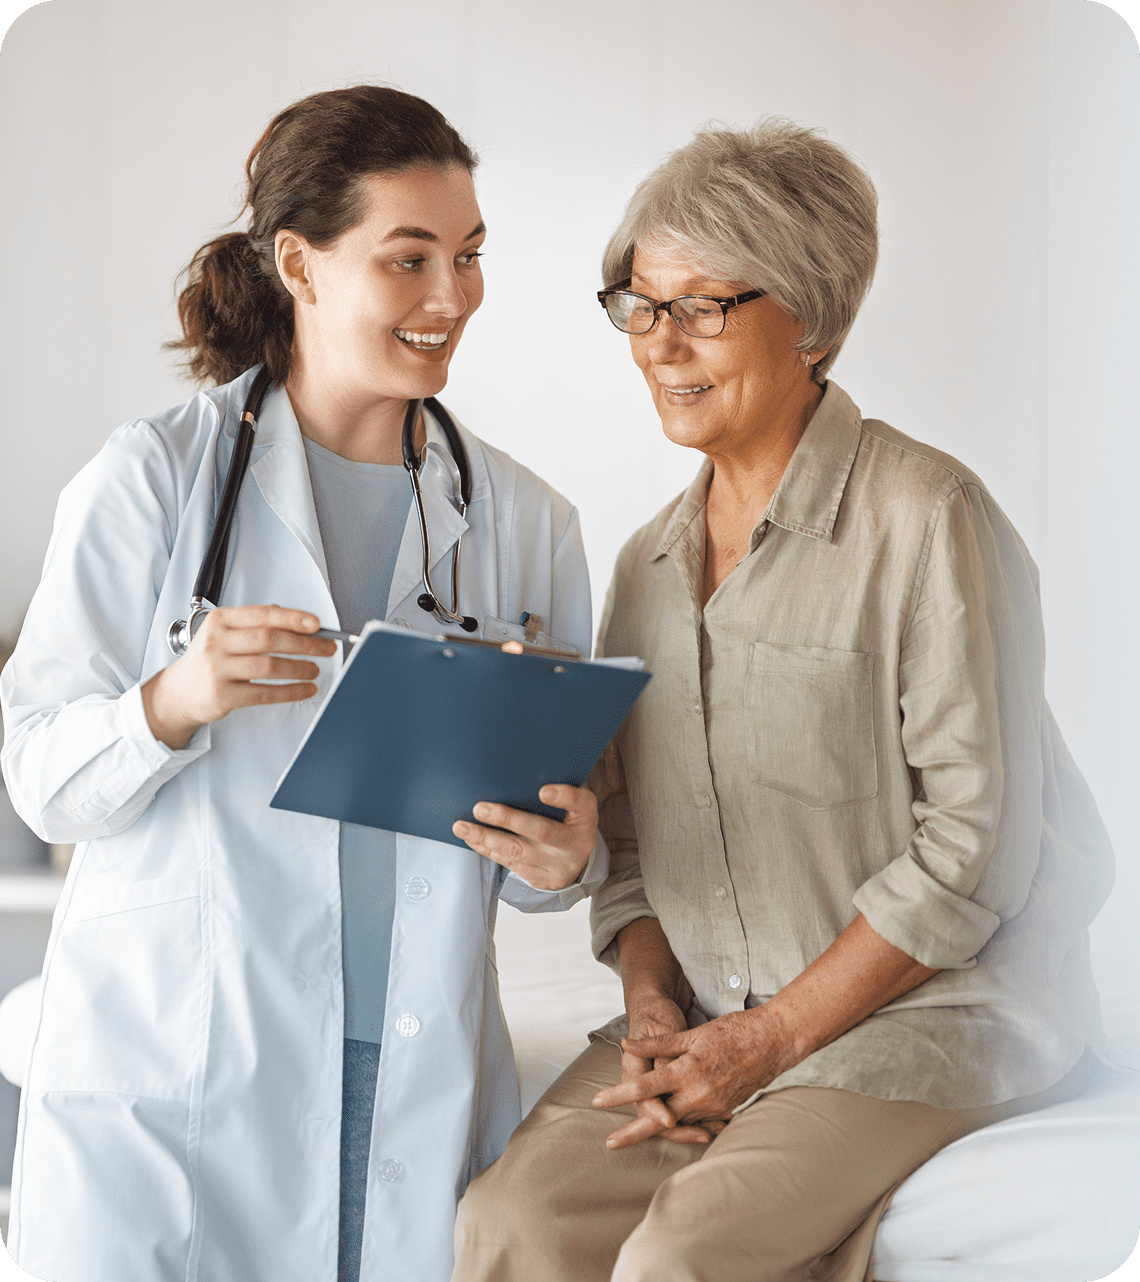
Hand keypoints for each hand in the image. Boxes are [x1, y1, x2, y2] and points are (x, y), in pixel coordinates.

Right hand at [142, 605, 336, 748]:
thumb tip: (299, 621)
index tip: (317, 624)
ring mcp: (217, 670)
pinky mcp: (222, 696)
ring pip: (269, 667)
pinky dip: (291, 692)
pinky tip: (306, 689)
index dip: (293, 618)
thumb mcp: (224, 633)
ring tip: (316, 670)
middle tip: (327, 648)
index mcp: (219, 621)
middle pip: (269, 640)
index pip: (263, 615)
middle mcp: (216, 643)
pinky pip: (264, 693)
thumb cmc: (209, 660)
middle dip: (305, 644)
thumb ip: (256, 624)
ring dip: (300, 669)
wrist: (178, 693)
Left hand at [451, 784, 597, 890]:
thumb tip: (513, 777)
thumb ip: (556, 792)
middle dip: (507, 819)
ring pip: (518, 852)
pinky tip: (472, 839)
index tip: (542, 791)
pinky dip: (487, 849)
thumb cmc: (568, 819)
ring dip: (486, 838)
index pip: (580, 803)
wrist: (577, 859)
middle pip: (540, 831)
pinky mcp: (540, 879)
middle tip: (480, 808)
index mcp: (586, 817)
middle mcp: (576, 844)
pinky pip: (510, 864)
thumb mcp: (574, 804)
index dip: (563, 796)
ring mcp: (558, 866)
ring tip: (462, 827)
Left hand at [600, 994, 724, 1150]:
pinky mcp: (725, 1111)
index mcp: (686, 1071)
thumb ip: (657, 1044)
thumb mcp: (691, 1034)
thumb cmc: (731, 1031)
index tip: (598, 1101)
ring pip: (678, 1123)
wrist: (773, 1041)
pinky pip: (698, 1122)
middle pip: (659, 1121)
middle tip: (609, 1142)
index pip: (645, 1088)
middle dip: (633, 1133)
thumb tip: (626, 1044)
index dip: (619, 1096)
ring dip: (657, 1128)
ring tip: (632, 1134)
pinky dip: (683, 1124)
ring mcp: (714, 1106)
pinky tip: (671, 1128)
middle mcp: (699, 1094)